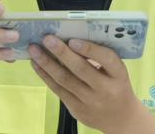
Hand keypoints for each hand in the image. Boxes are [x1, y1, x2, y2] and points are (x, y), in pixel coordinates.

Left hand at [29, 36, 154, 133]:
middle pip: (81, 69)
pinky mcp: (77, 110)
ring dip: (47, 63)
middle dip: (61, 52)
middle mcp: (106, 90)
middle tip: (47, 38)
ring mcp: (91, 102)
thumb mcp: (116, 71)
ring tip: (34, 49)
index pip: (107, 59)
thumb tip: (70, 37)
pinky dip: (46, 76)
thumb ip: (99, 57)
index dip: (90, 49)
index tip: (72, 39)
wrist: (120, 117)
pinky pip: (59, 90)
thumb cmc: (116, 85)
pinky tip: (37, 64)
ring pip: (65, 80)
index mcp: (119, 75)